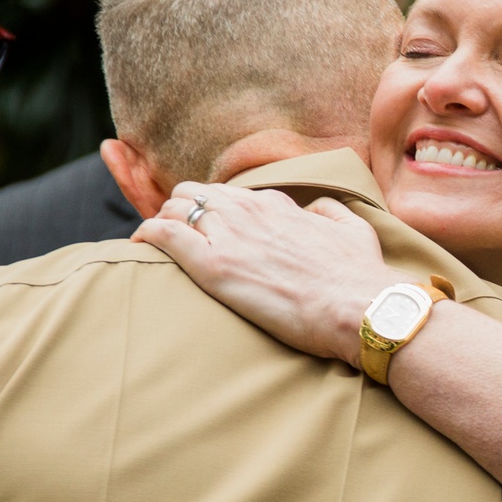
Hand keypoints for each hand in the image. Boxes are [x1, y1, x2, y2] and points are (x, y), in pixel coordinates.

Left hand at [136, 182, 405, 366]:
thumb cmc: (361, 276)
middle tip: (180, 236)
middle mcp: (249, 211)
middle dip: (183, 210)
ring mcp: (229, 235)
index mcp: (277, 205)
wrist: (361, 307)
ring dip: (164, 222)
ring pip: (174, 207)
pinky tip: (140, 246)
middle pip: (196, 194)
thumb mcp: (354, 229)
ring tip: (159, 244)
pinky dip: (146, 235)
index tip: (215, 229)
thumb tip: (315, 210)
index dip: (218, 210)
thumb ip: (329, 212)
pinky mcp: (214, 265)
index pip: (232, 195)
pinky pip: (162, 233)